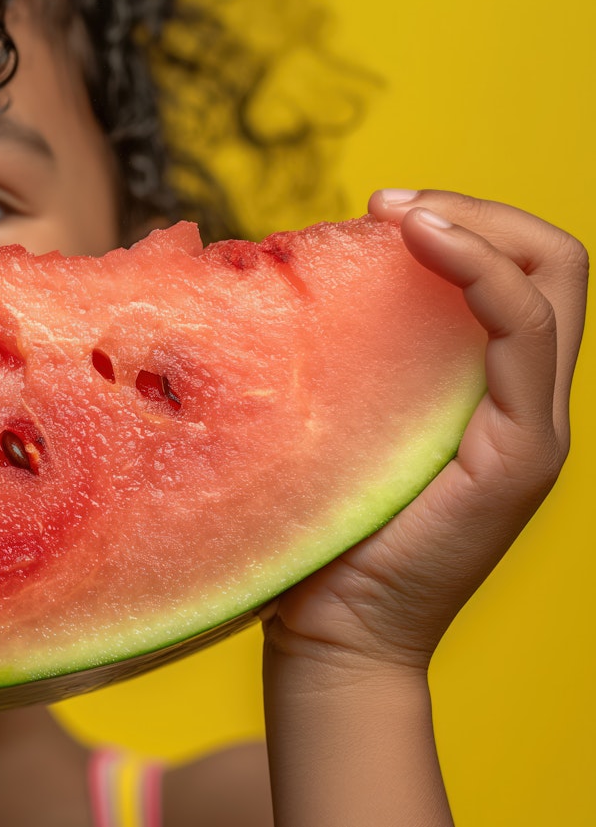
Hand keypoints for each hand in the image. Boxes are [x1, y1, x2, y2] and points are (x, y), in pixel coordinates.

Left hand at [263, 189, 587, 674]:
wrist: (330, 635)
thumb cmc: (316, 532)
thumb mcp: (333, 422)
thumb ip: (342, 361)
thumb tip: (282, 273)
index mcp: (488, 392)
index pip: (523, 272)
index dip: (466, 220)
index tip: (378, 207)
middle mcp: (525, 404)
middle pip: (555, 262)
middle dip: (477, 208)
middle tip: (386, 203)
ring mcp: (534, 429)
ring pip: (556, 283)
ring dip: (480, 225)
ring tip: (400, 212)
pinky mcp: (520, 455)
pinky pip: (524, 337)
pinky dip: (483, 275)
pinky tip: (422, 245)